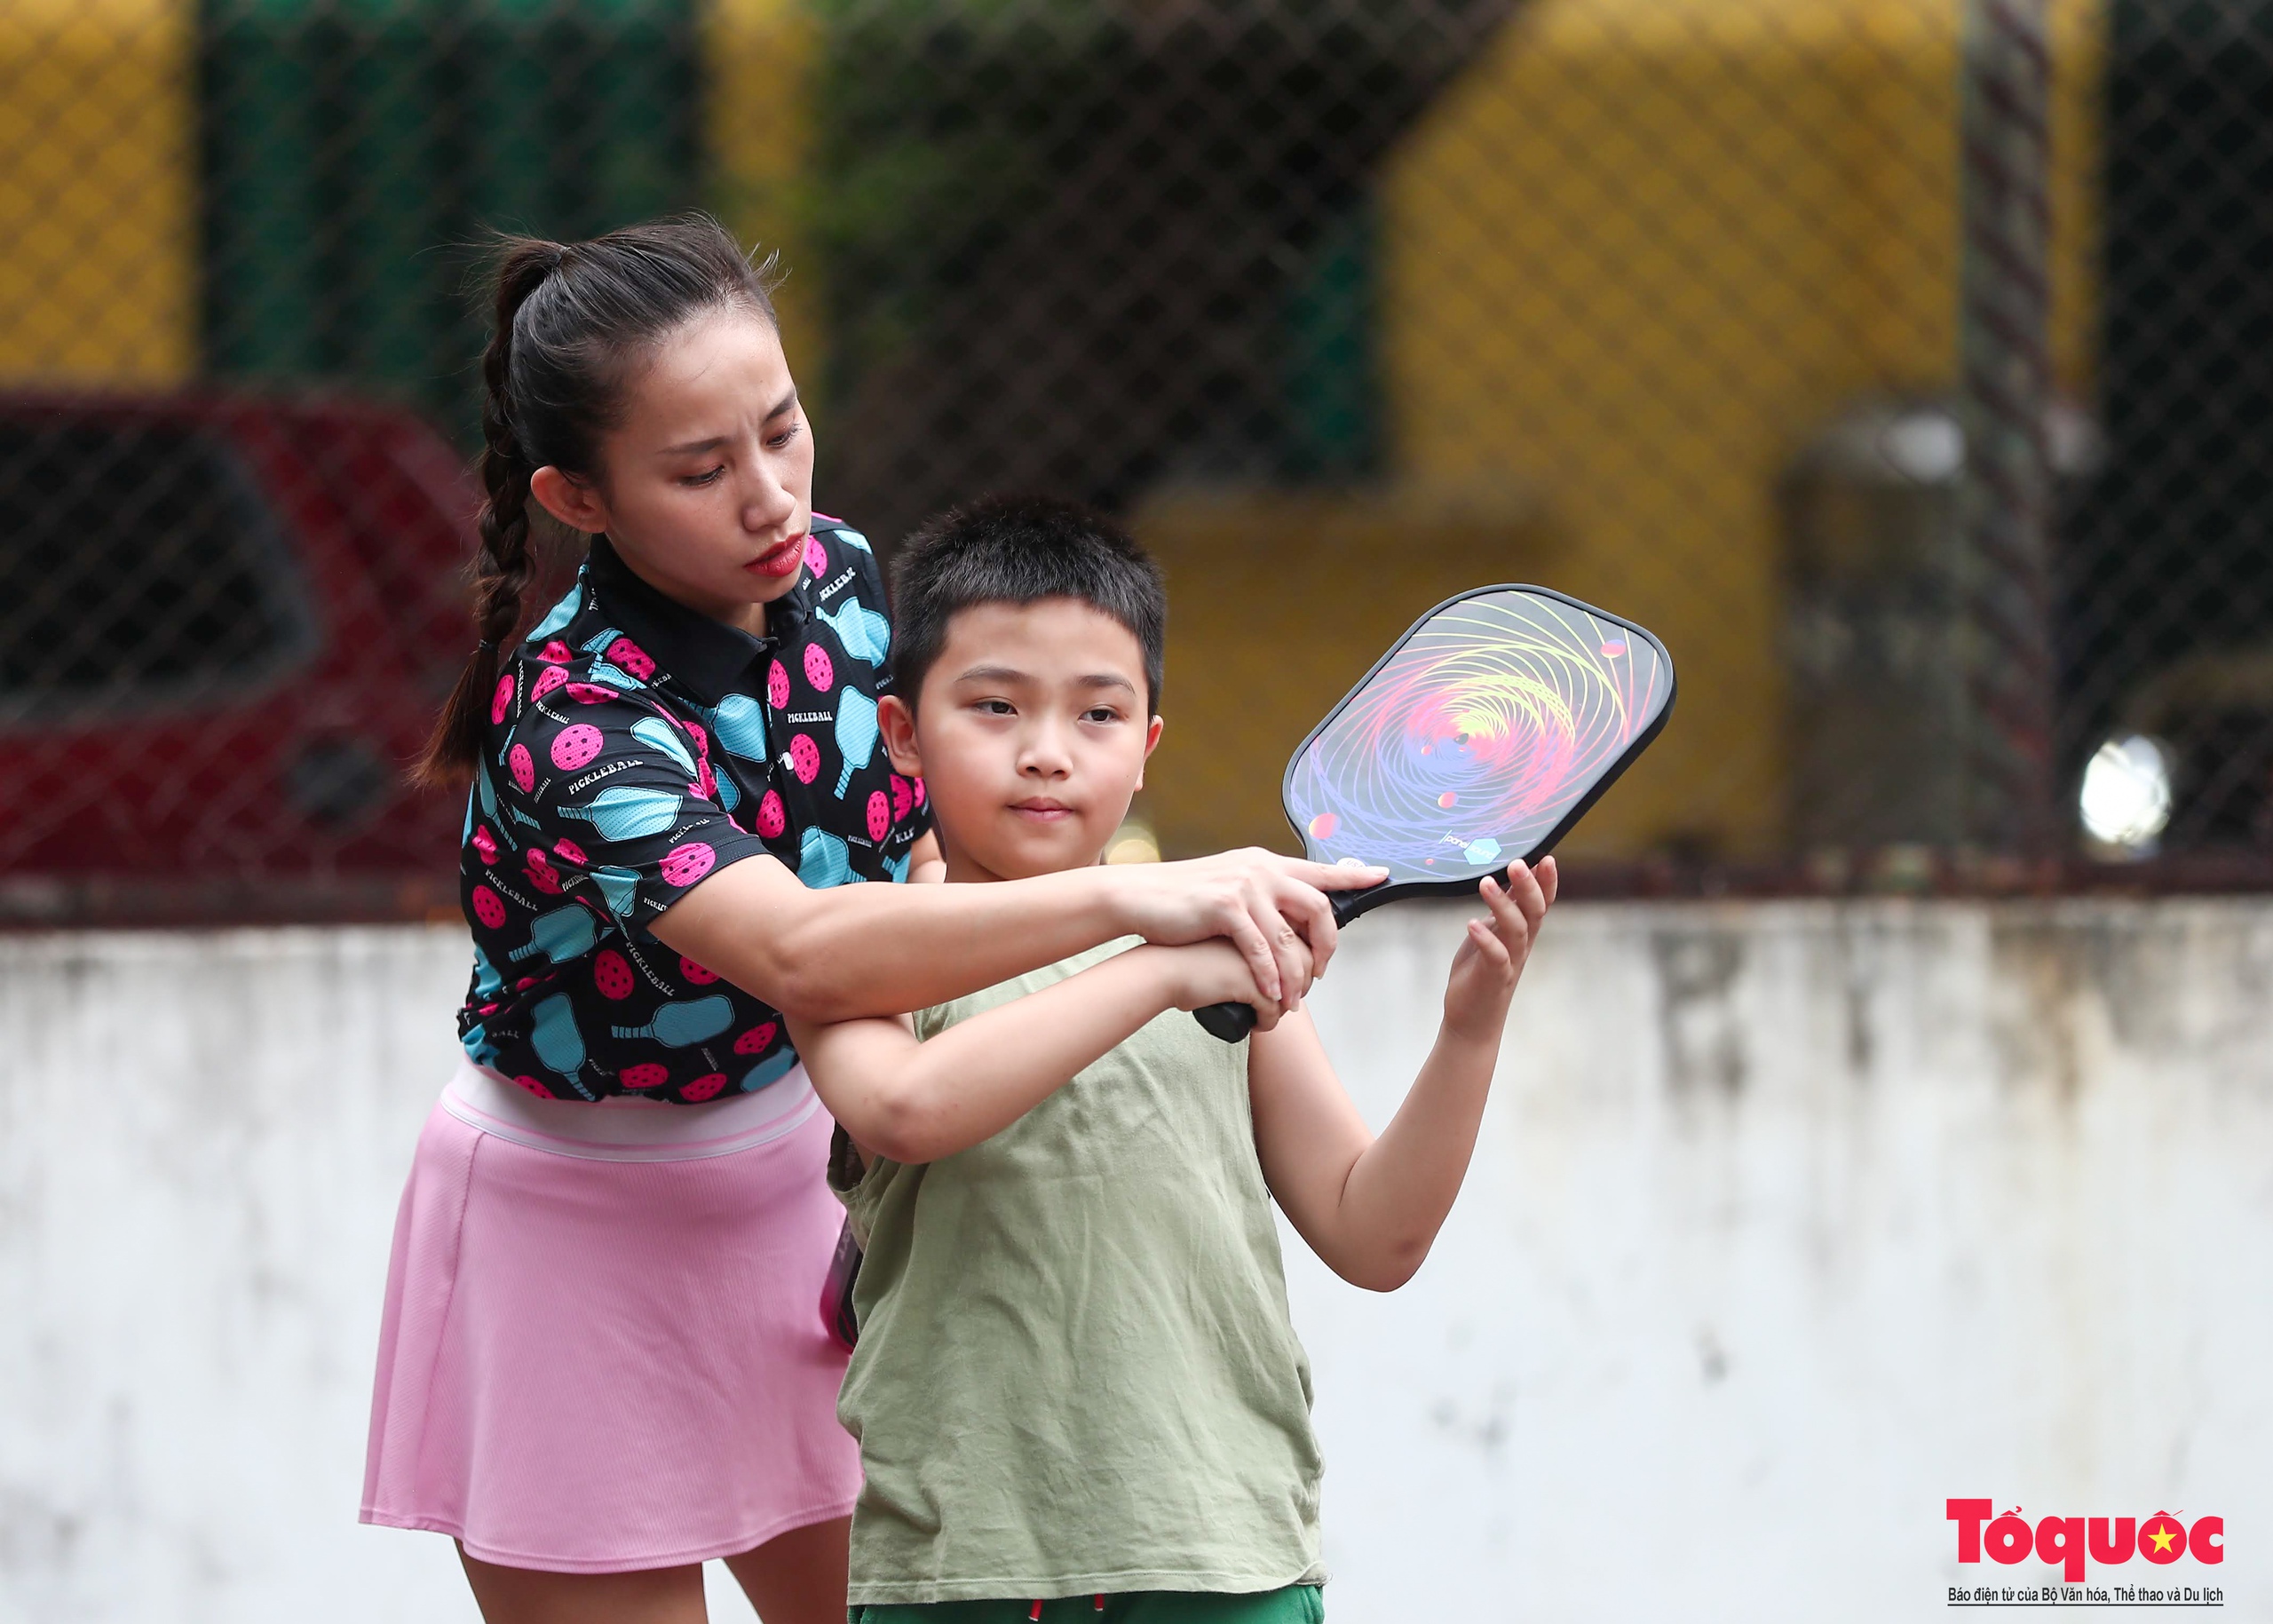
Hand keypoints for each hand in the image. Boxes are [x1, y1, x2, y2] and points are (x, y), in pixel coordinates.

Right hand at [1107, 848, 1385, 1017]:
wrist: (1139, 896)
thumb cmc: (1182, 901)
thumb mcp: (1230, 888)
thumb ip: (1260, 896)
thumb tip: (1287, 916)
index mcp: (1265, 864)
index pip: (1320, 869)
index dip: (1354, 873)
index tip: (1381, 874)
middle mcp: (1260, 869)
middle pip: (1318, 907)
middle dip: (1327, 946)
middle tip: (1321, 972)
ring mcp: (1243, 887)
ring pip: (1289, 939)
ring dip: (1295, 977)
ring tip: (1292, 1001)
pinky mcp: (1224, 907)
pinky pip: (1259, 949)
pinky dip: (1268, 977)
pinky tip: (1270, 996)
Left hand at [1442, 858, 1556, 1043]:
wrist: (1472, 1020)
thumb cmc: (1478, 973)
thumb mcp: (1489, 935)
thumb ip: (1500, 912)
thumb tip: (1502, 879)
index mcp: (1521, 933)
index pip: (1541, 903)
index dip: (1547, 882)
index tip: (1546, 857)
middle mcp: (1521, 945)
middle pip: (1534, 912)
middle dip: (1529, 886)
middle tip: (1517, 862)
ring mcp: (1510, 962)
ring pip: (1516, 930)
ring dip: (1503, 905)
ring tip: (1486, 883)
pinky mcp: (1493, 978)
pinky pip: (1496, 957)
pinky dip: (1486, 939)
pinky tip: (1472, 923)